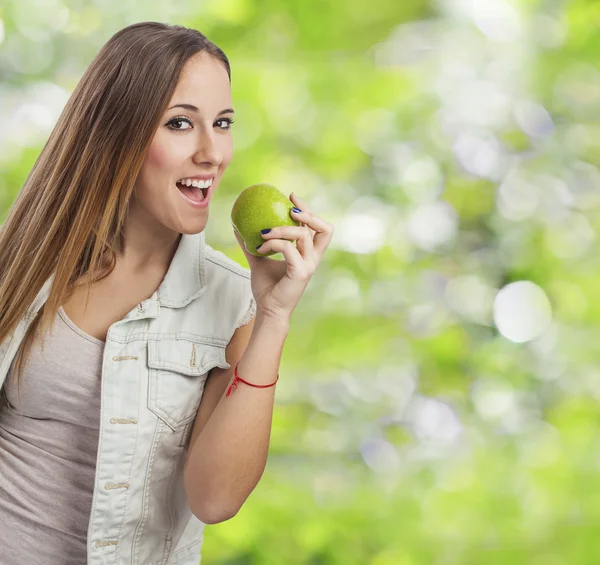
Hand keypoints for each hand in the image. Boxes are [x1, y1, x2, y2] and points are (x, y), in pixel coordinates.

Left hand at [233, 192, 333, 321]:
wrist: (267, 310)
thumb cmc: (267, 287)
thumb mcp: (258, 260)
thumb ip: (251, 244)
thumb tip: (237, 226)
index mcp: (307, 255)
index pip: (318, 228)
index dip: (308, 210)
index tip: (291, 197)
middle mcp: (312, 259)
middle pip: (323, 229)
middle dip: (307, 214)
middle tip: (288, 208)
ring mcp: (308, 266)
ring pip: (302, 235)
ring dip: (281, 230)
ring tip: (263, 233)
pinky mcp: (300, 272)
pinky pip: (288, 249)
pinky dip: (273, 244)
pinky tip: (260, 249)